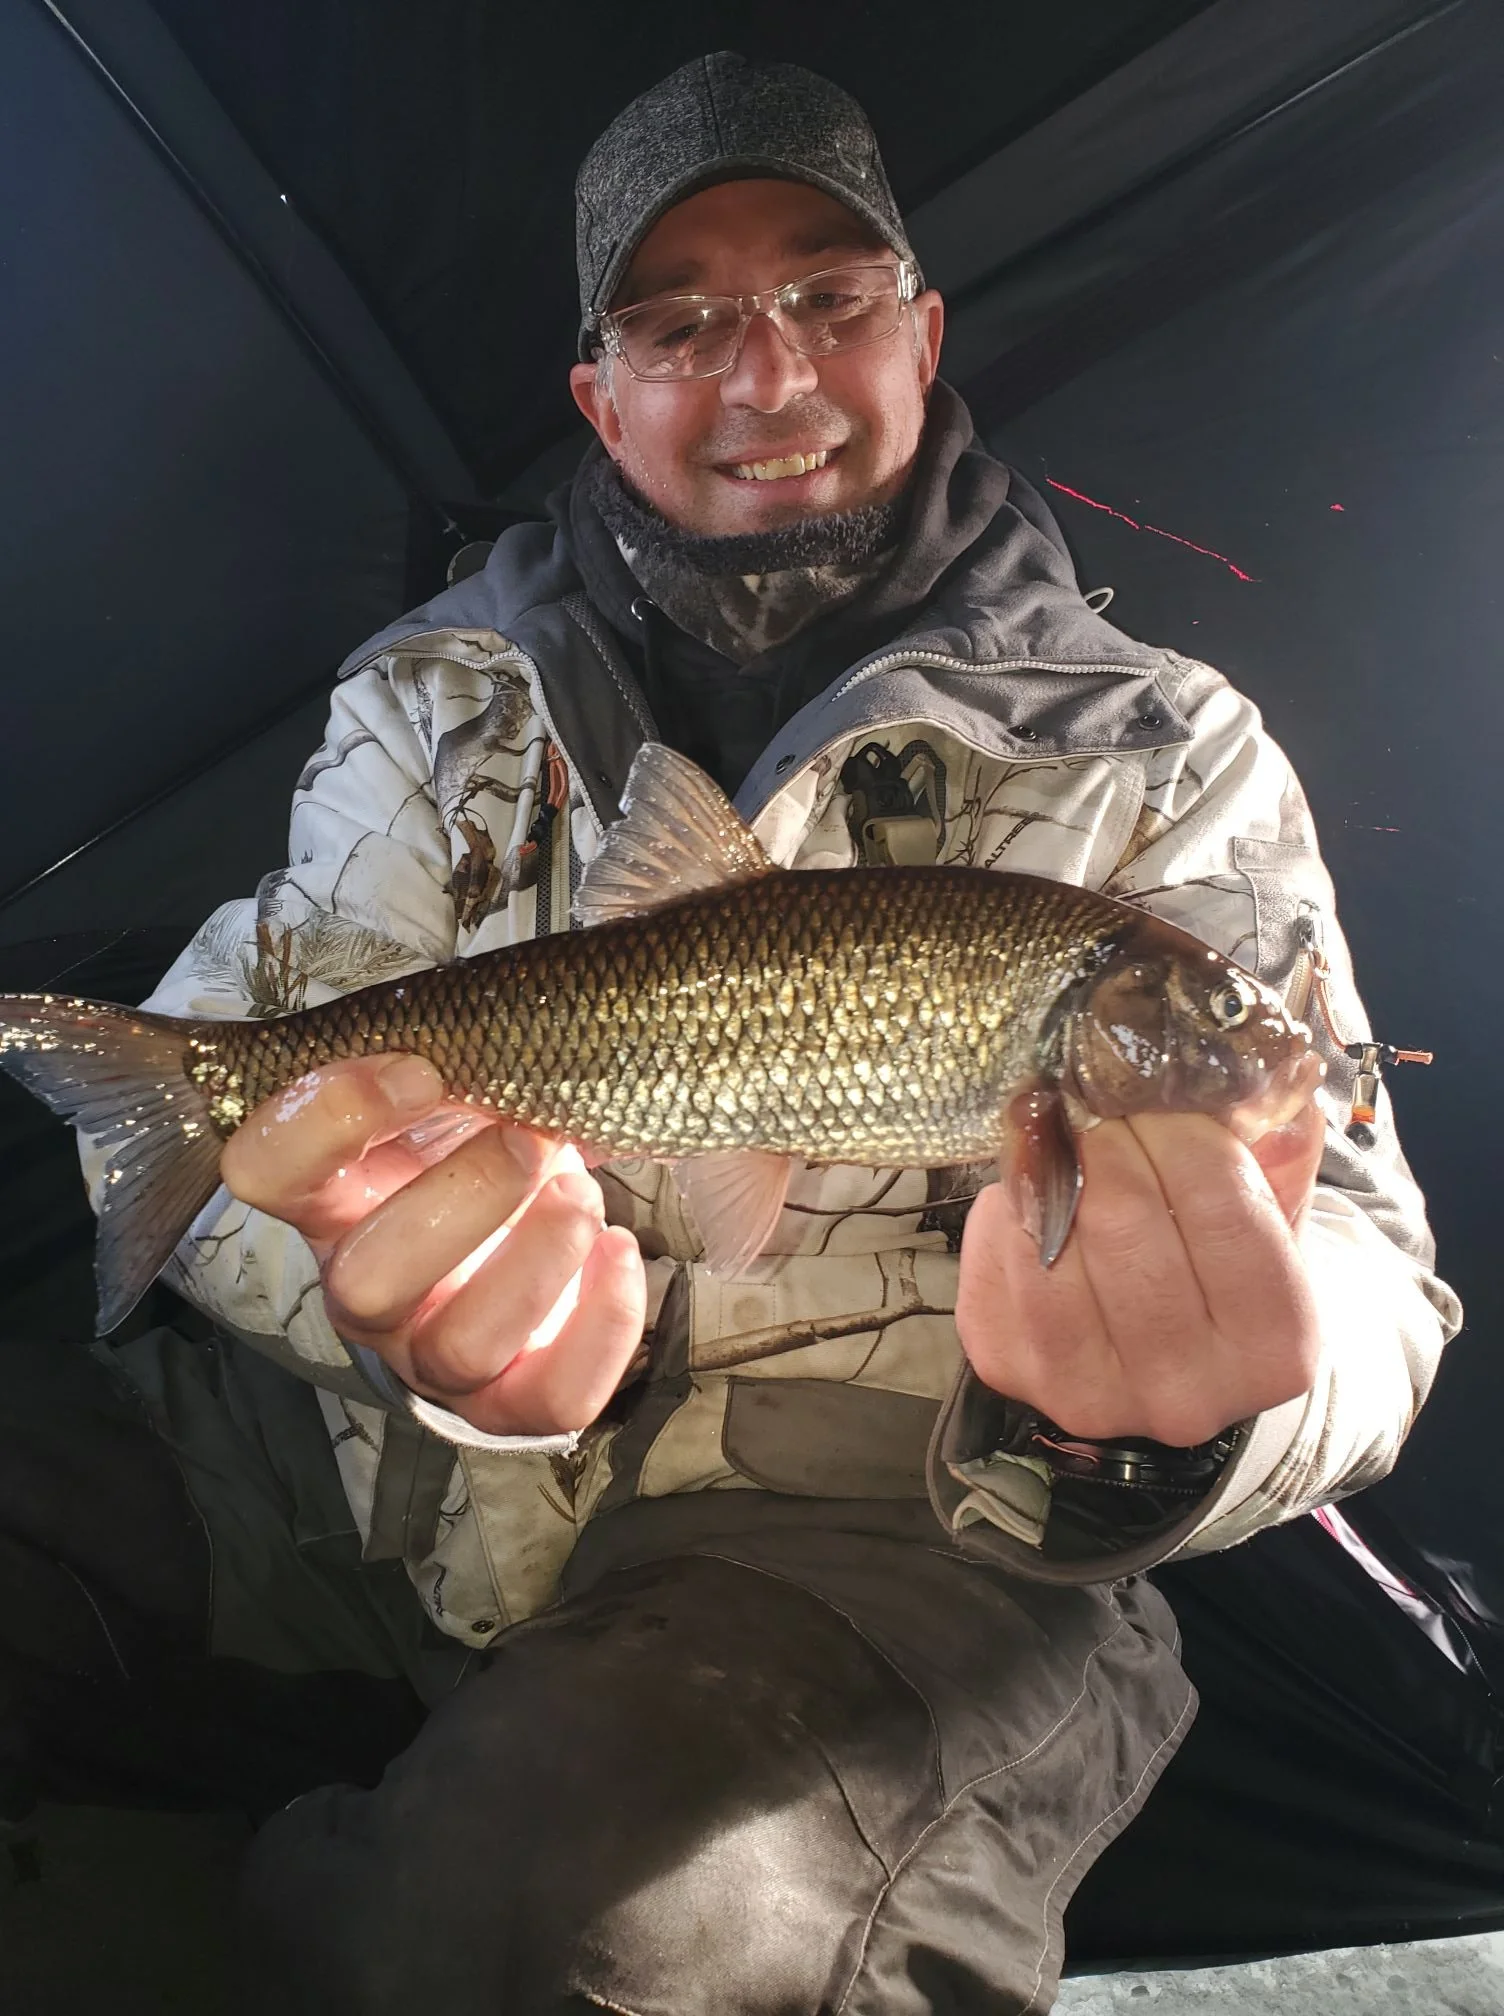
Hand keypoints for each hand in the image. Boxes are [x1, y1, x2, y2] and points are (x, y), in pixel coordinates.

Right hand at [219, 1055, 645, 1436]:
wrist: (554, 1223)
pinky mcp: (513, 1400)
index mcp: (332, 1197)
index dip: (331, 1116)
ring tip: (581, 1195)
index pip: (261, 1169)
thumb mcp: (465, 1081)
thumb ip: (455, 1039)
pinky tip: (619, 1251)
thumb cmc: (498, 1138)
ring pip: (458, 1347)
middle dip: (462, 1198)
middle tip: (530, 1141)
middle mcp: (366, 1290)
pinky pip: (553, 1398)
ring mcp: (435, 1356)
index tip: (423, 1067)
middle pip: (363, 1282)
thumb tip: (521, 985)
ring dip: (537, 1258)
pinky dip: (602, 1323)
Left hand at [955, 1101, 1326, 1446]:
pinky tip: (1029, 1193)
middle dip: (1109, 1144)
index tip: (1160, 1100)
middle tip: (1105, 1110)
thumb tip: (1258, 1077)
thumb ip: (1275, 1156)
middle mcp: (1185, 1391)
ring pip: (1050, 1247)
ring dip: (1048, 1172)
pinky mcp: (1014, 1373)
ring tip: (1061, 1137)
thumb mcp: (1274, 1220)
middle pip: (1125, 1225)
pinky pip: (994, 1266)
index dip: (1183, 1135)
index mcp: (1274, 1348)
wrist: (1170, 1360)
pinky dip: (1005, 1214)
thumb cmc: (1224, 1278)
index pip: (1223, 1212)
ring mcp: (1092, 1393)